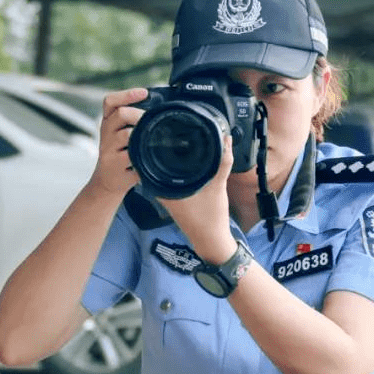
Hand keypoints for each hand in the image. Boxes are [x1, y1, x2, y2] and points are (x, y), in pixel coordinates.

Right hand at [86, 87, 145, 198]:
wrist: (107, 182)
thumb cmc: (119, 154)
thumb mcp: (119, 135)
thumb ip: (132, 121)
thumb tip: (161, 107)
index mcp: (107, 123)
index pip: (110, 102)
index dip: (127, 94)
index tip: (144, 92)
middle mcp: (105, 135)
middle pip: (121, 114)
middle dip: (140, 114)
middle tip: (154, 121)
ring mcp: (109, 152)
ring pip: (128, 135)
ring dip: (144, 135)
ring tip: (155, 140)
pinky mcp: (116, 168)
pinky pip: (134, 158)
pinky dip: (145, 157)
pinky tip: (151, 158)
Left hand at [158, 133, 236, 262]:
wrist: (212, 240)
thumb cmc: (210, 217)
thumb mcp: (218, 186)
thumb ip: (223, 162)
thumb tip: (226, 139)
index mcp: (165, 189)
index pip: (147, 165)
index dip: (148, 149)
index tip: (153, 134)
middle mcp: (162, 193)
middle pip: (153, 168)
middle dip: (158, 152)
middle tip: (165, 133)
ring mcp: (168, 198)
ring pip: (162, 174)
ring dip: (167, 162)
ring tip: (172, 142)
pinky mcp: (175, 200)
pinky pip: (171, 181)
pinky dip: (175, 172)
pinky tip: (184, 162)